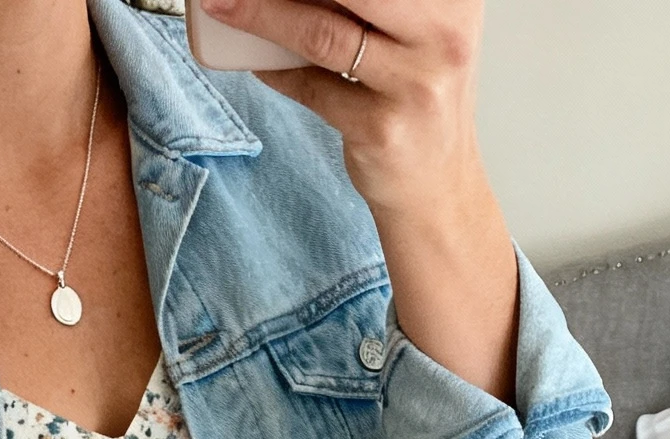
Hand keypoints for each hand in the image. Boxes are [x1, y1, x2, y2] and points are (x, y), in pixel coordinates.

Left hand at [203, 0, 517, 397]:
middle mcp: (444, 34)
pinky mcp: (380, 129)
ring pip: (322, 33)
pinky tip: (257, 61)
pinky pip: (310, 88)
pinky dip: (276, 72)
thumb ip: (370, 7)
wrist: (437, 189)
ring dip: (262, 15)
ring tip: (224, 4)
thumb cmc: (418, 100)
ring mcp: (414, 84)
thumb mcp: (415, 35)